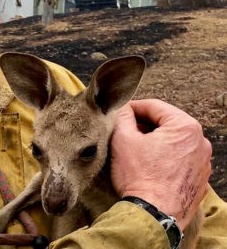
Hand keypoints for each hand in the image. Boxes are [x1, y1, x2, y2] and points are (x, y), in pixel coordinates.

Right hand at [110, 99, 211, 227]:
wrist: (154, 215)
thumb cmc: (139, 177)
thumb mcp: (122, 139)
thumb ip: (122, 116)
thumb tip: (123, 109)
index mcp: (185, 127)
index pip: (154, 106)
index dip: (132, 108)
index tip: (119, 114)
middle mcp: (200, 142)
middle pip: (166, 123)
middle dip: (145, 125)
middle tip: (124, 132)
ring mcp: (203, 161)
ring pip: (173, 141)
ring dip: (155, 141)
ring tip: (135, 150)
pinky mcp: (200, 178)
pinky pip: (180, 159)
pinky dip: (165, 157)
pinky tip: (148, 166)